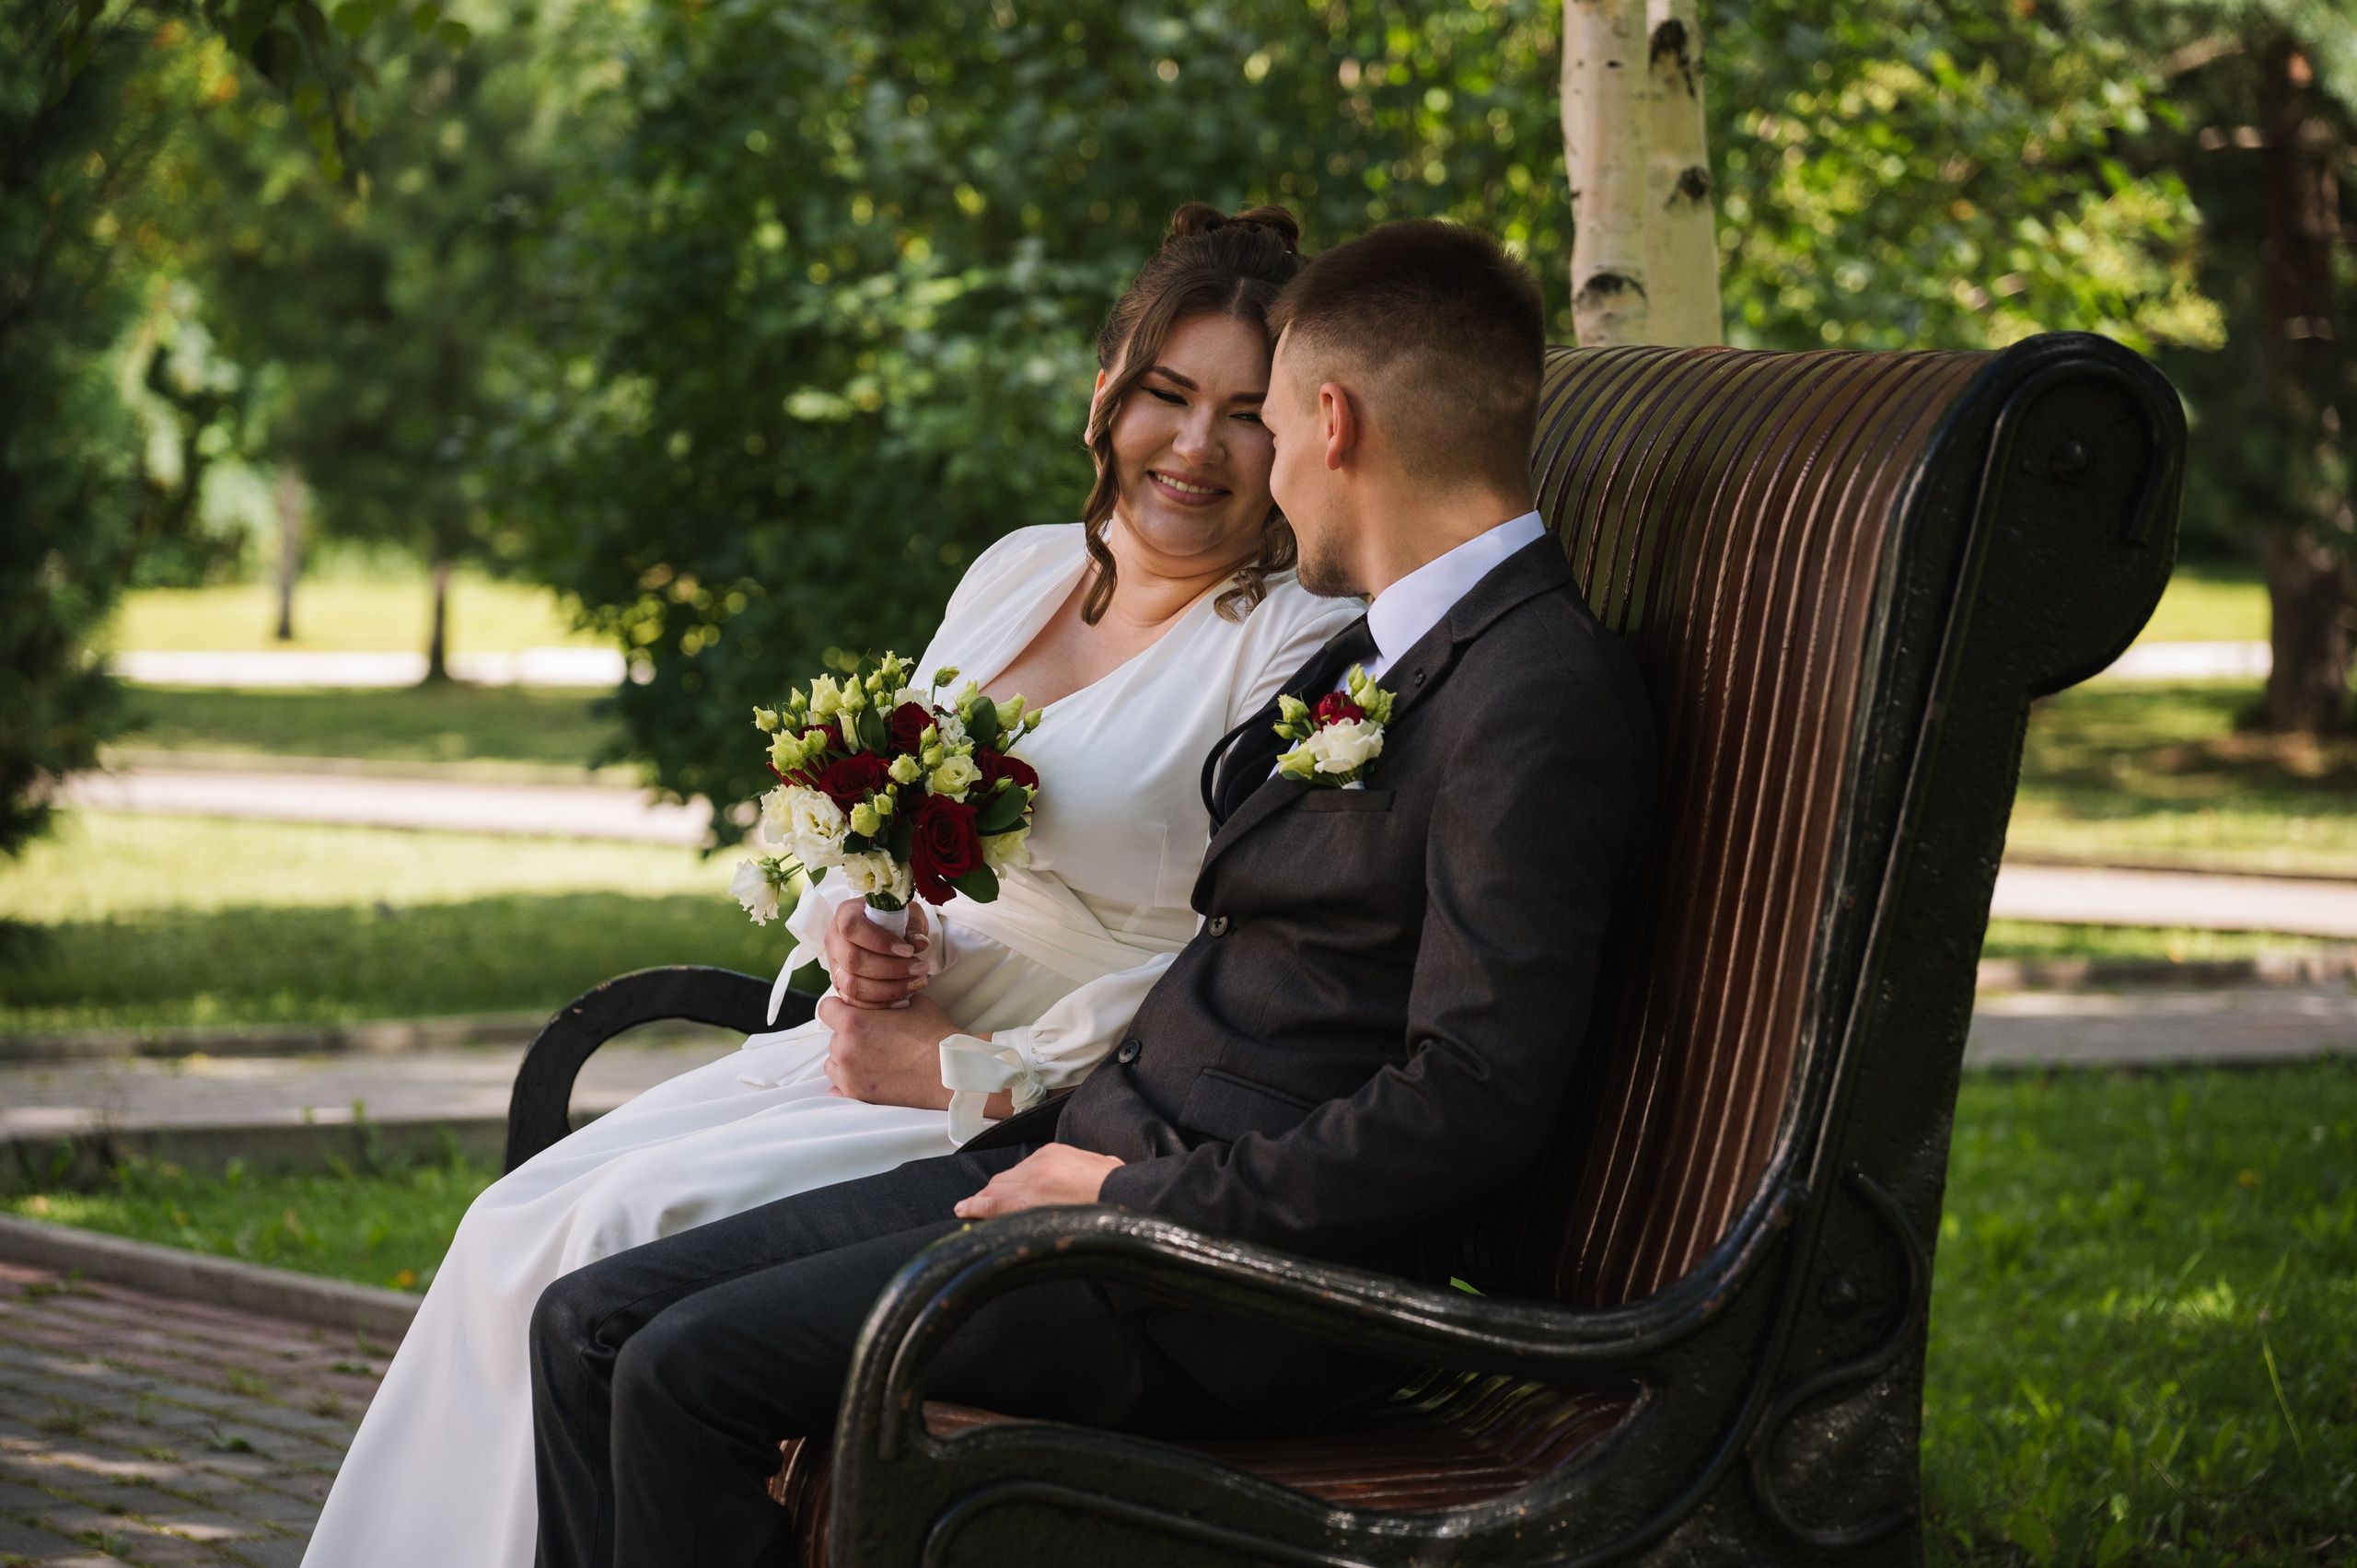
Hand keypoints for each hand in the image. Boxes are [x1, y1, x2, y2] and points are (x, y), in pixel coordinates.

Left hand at [818, 991, 957, 1108]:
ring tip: (872, 1057)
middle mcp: (845, 1049)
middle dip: (849, 1034)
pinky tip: (863, 1076)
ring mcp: (849, 1076)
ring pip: (833, 1062)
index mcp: (854, 1022)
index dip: (839, 1007)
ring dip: (847, 1058)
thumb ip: (891, 999)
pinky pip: (837, 1087)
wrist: (949, 1071)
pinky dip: (847, 1081)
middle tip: (873, 1036)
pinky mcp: (858, 1096)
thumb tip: (890, 996)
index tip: (851, 1010)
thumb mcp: (914, 1003)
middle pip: (833, 1037)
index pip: (826, 1008)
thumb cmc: (934, 1035)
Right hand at [824, 897, 929, 1007]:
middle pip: (852, 960)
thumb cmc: (896, 919)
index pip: (852, 928)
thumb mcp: (908, 913)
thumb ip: (913, 925)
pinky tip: (903, 999)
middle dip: (890, 969)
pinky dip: (879, 1004)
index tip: (908, 950)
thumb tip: (918, 943)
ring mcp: (835, 965)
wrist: (888, 931)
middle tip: (919, 968)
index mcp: (845, 914)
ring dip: (887, 989)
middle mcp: (834, 940)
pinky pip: (854, 1002)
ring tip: (916, 982)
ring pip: (852, 984)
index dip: (879, 941)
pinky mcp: (840, 985)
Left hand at [953, 1145, 1123, 1218]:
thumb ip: (1084, 1169)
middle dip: (998, 1191)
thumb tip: (1089, 1177)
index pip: (1026, 1169)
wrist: (1121, 1197)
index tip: (1017, 1192)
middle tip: (987, 1202)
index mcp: (1054, 1154)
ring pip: (996, 1190)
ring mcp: (1027, 1183)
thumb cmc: (1117, 1188)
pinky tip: (964, 1210)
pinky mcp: (1021, 1202)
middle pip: (1007, 1179)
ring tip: (971, 1208)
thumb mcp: (1101, 1167)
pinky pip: (990, 1205)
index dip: (1017, 1183)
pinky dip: (974, 1207)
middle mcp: (1036, 1164)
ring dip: (984, 1200)